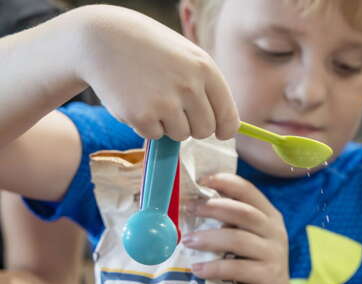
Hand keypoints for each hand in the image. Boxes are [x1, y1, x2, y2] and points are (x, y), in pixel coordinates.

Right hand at [73, 5, 238, 140]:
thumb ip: (207, 88)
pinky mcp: (141, 116)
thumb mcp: (186, 58)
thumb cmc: (150, 50)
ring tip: (152, 96)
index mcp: (205, 69)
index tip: (220, 133)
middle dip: (192, 125)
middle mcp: (189, 86)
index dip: (224, 129)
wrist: (102, 39)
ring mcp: (165, 102)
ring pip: (180, 135)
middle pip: (205, 130)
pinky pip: (155, 135)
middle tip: (174, 106)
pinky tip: (136, 99)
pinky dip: (146, 124)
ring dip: (167, 123)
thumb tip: (228, 129)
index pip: (228, 117)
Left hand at [181, 173, 315, 283]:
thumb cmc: (253, 264)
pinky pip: (239, 269)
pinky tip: (197, 269)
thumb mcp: (245, 238)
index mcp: (269, 216)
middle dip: (214, 207)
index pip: (248, 191)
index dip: (225, 182)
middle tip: (189, 209)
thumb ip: (230, 222)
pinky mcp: (268, 276)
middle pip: (244, 212)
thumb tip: (192, 203)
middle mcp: (274, 231)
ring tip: (187, 241)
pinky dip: (215, 268)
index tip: (201, 180)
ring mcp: (273, 254)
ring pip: (239, 240)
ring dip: (210, 238)